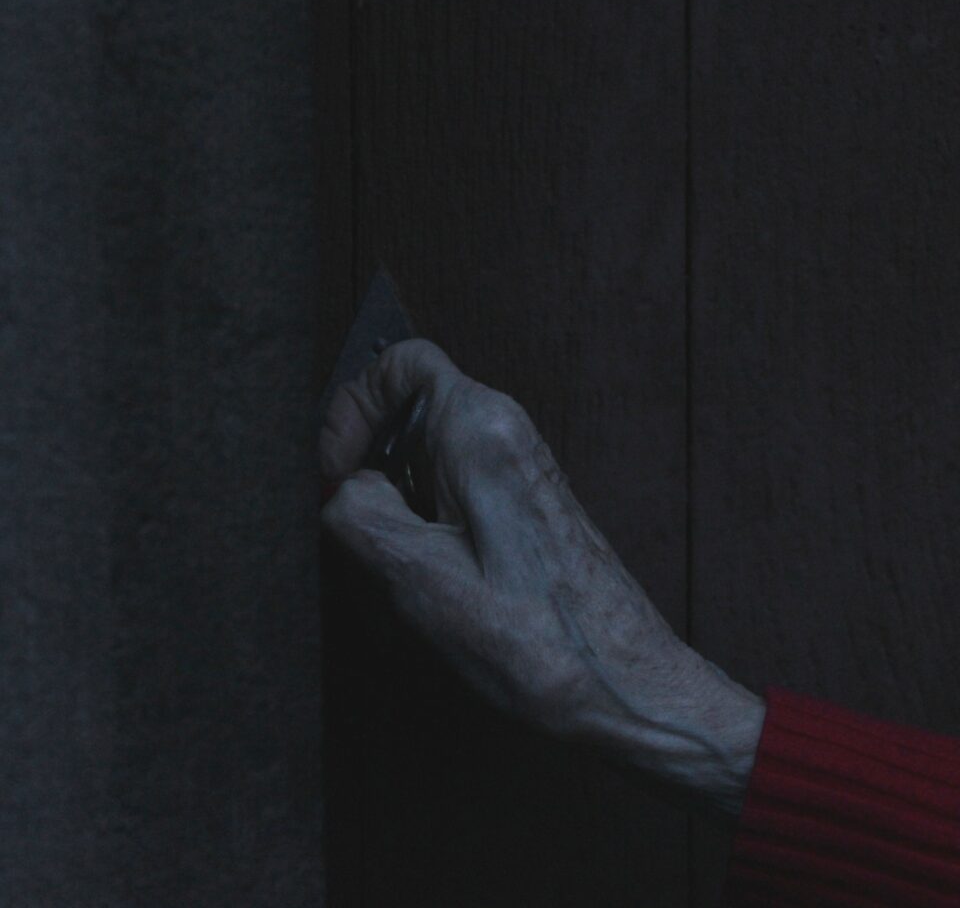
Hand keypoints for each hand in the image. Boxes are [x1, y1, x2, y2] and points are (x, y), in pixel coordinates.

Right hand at [319, 338, 764, 818]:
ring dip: (392, 506)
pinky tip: (429, 584)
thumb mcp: (420, 579)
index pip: (400, 363)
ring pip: (421, 458)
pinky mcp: (517, 505)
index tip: (335, 474)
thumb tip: (336, 487)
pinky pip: (447, 491)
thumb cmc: (538, 642)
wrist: (622, 686)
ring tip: (398, 572)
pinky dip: (420, 525)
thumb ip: (358, 515)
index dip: (350, 408)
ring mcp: (514, 469)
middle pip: (405, 414)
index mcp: (483, 431)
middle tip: (361, 535)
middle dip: (366, 468)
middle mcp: (504, 434)